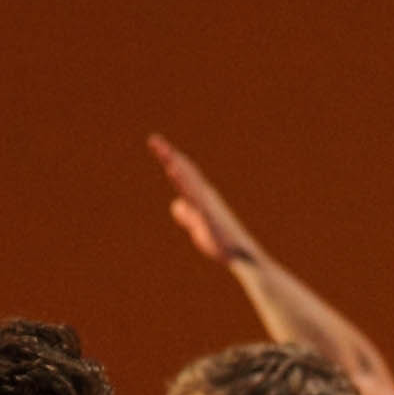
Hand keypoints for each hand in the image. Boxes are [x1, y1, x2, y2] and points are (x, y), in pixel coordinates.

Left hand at [149, 134, 258, 266]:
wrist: (240, 255)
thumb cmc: (220, 241)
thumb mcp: (197, 226)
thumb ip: (187, 214)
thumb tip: (177, 204)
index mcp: (200, 196)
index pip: (183, 173)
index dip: (170, 158)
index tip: (155, 144)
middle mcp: (204, 195)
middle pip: (185, 171)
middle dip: (169, 155)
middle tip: (153, 140)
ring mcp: (207, 205)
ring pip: (190, 182)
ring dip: (177, 168)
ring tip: (165, 155)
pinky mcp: (209, 218)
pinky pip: (196, 201)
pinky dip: (187, 189)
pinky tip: (177, 181)